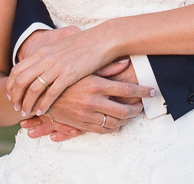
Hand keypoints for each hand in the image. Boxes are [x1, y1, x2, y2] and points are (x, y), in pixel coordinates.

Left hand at [7, 25, 122, 117]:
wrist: (102, 40)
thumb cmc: (84, 44)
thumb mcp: (60, 46)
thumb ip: (48, 55)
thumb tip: (39, 64)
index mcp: (42, 51)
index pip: (17, 69)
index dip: (10, 84)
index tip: (10, 95)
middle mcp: (46, 59)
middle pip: (20, 80)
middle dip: (15, 96)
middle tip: (15, 107)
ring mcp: (57, 67)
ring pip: (33, 89)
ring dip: (27, 103)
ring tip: (25, 112)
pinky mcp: (69, 75)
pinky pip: (50, 93)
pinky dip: (43, 104)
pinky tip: (42, 112)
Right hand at [19, 59, 148, 140]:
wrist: (41, 92)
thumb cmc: (66, 76)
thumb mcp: (86, 68)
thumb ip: (107, 67)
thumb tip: (126, 62)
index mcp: (96, 84)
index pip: (126, 90)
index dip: (142, 92)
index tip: (152, 91)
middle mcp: (92, 101)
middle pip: (123, 110)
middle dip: (136, 109)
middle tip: (143, 106)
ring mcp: (86, 114)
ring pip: (114, 122)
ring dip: (126, 120)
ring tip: (132, 113)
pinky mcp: (80, 124)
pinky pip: (101, 130)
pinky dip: (113, 127)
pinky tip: (118, 122)